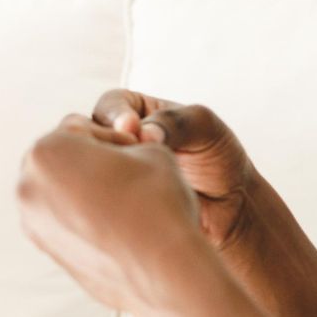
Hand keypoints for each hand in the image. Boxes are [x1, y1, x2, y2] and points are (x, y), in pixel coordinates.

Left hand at [16, 120, 209, 316]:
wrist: (164, 270)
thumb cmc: (157, 200)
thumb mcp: (149, 148)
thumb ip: (120, 141)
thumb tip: (112, 153)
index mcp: (46, 150)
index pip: (79, 128)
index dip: (114, 137)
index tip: (137, 154)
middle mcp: (28, 186)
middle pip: (62, 160)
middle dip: (91, 162)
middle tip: (129, 176)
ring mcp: (33, 222)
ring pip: (61, 192)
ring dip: (86, 191)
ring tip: (124, 203)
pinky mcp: (47, 251)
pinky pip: (64, 222)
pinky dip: (84, 219)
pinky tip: (116, 226)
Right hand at [92, 89, 258, 252]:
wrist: (229, 211)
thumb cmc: (218, 161)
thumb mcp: (205, 128)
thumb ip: (175, 121)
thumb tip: (143, 134)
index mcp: (136, 110)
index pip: (110, 105)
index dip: (116, 117)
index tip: (133, 131)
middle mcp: (117, 139)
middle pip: (88, 134)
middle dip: (104, 144)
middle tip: (127, 158)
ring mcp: (111, 172)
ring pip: (87, 167)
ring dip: (102, 174)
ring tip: (128, 184)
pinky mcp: (111, 201)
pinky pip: (95, 196)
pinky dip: (105, 197)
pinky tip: (127, 204)